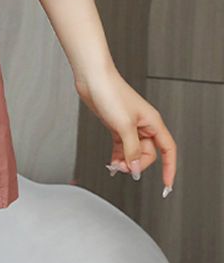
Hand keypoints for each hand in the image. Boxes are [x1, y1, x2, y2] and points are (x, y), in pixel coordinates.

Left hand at [75, 66, 176, 196]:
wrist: (92, 78)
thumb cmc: (110, 92)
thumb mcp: (124, 125)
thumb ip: (132, 149)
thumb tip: (136, 167)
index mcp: (152, 122)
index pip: (168, 149)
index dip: (170, 167)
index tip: (167, 184)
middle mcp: (142, 124)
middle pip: (148, 153)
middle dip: (137, 164)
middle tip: (124, 168)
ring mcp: (128, 124)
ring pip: (133, 151)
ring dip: (126, 161)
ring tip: (115, 166)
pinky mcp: (116, 124)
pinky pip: (122, 145)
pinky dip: (118, 155)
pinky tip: (112, 161)